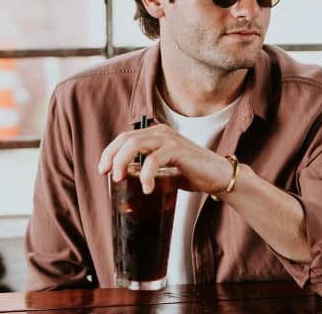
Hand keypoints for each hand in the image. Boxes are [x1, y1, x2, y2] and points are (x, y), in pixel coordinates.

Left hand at [97, 124, 231, 194]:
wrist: (219, 177)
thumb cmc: (193, 173)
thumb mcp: (165, 171)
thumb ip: (148, 170)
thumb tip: (127, 181)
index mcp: (156, 135)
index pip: (125, 137)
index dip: (110, 152)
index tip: (102, 169)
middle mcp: (161, 132)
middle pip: (126, 139)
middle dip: (112, 157)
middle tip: (108, 175)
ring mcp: (170, 139)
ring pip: (136, 144)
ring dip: (123, 162)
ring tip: (120, 179)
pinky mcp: (178, 150)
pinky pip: (154, 159)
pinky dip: (146, 175)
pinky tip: (147, 188)